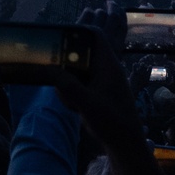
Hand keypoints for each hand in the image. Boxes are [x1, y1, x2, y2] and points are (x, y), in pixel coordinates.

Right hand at [64, 22, 146, 146]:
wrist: (126, 145)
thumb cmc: (112, 122)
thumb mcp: (86, 103)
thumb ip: (67, 85)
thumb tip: (48, 68)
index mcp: (108, 66)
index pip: (96, 35)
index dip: (79, 30)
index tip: (59, 36)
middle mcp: (106, 69)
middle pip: (82, 52)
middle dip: (66, 64)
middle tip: (54, 72)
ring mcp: (102, 81)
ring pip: (78, 70)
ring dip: (68, 82)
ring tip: (70, 101)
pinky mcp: (98, 92)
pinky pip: (80, 83)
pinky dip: (72, 92)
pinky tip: (74, 108)